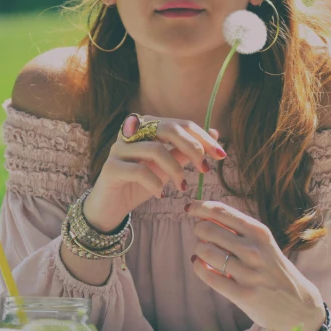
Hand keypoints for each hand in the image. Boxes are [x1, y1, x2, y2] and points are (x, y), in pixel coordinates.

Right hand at [83, 117, 225, 232]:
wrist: (111, 206)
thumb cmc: (141, 183)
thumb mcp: (168, 166)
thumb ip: (186, 150)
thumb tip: (216, 133)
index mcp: (146, 126)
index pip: (180, 124)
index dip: (203, 138)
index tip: (221, 155)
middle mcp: (131, 131)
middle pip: (168, 129)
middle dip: (192, 148)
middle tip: (205, 169)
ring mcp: (118, 148)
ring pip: (155, 149)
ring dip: (175, 170)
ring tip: (183, 187)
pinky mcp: (110, 168)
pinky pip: (139, 170)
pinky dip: (155, 183)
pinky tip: (161, 194)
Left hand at [187, 199, 325, 330]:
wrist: (297, 304)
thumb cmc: (273, 268)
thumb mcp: (263, 243)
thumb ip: (238, 230)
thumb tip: (204, 214)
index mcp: (259, 232)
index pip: (222, 211)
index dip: (200, 206)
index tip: (190, 207)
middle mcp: (254, 249)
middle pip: (208, 229)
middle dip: (199, 230)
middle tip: (202, 235)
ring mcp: (248, 273)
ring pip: (204, 251)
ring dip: (199, 250)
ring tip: (203, 253)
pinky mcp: (242, 294)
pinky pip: (208, 276)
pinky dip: (198, 267)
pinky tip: (201, 265)